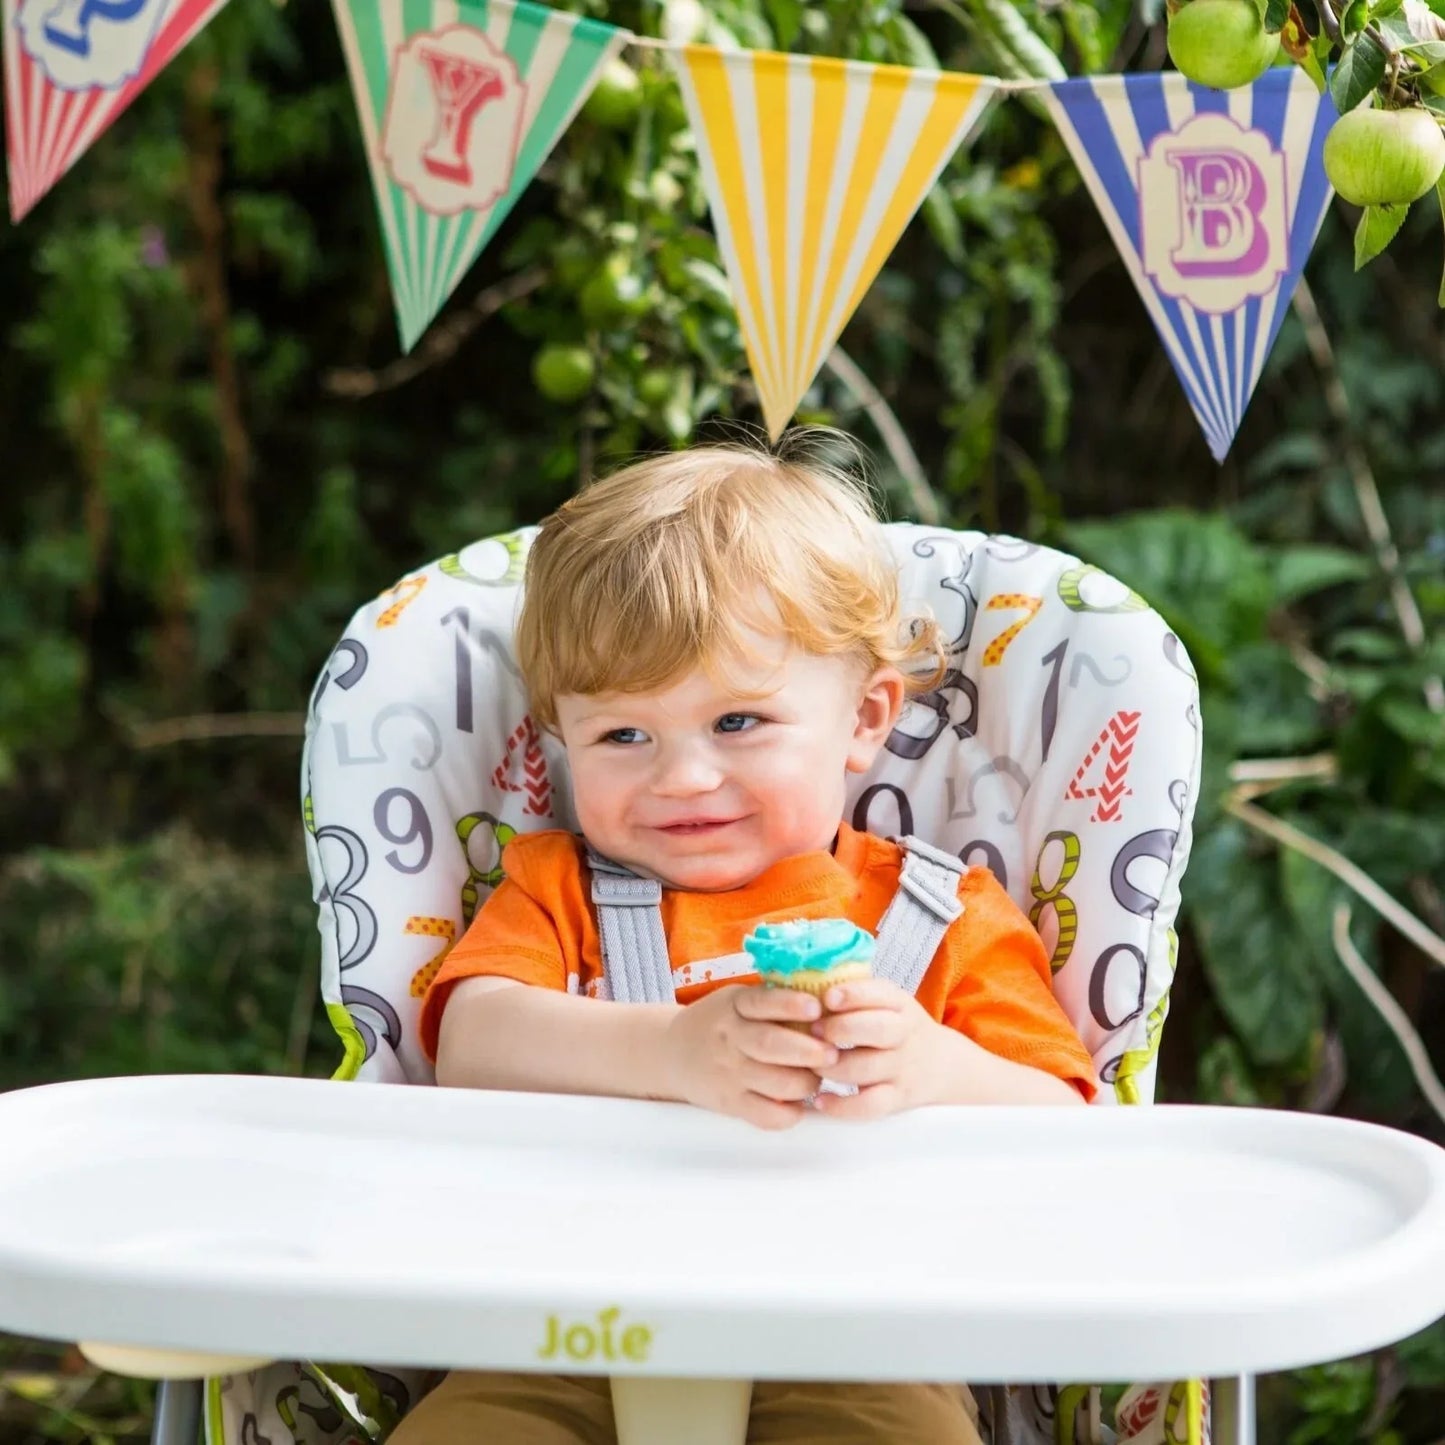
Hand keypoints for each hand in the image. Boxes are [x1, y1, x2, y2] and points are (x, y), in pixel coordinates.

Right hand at [660, 985, 838, 1129]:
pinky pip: (764, 1115)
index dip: (790, 1005)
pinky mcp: (730, 1103)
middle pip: (770, 1045)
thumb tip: (827, 1001)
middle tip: (832, 1053)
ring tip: (819, 1078)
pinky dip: (789, 1114)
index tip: (816, 1008)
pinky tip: (801, 1105)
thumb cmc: (720, 1023)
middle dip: (807, 1051)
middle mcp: (730, 1038)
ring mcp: (729, 1072)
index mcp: (734, 1005)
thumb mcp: (737, 999)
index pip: (762, 1002)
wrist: (673, 1052)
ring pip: (773, 1082)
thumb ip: (771, 1000)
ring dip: (804, 1083)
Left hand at [808, 977, 953, 1119]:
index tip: (827, 998)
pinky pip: (870, 1106)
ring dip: (832, 1067)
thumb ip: (855, 992)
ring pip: (867, 1068)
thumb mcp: (886, 1002)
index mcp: (899, 1004)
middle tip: (813, 1031)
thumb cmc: (895, 1026)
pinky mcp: (896, 1098)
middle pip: (877, 1029)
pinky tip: (821, 1100)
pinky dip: (842, 1106)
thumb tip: (806, 983)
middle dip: (840, 1029)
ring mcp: (902, 1068)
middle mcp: (904, 1034)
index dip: (852, 995)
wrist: (940, 1064)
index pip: (879, 994)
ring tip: (811, 1064)